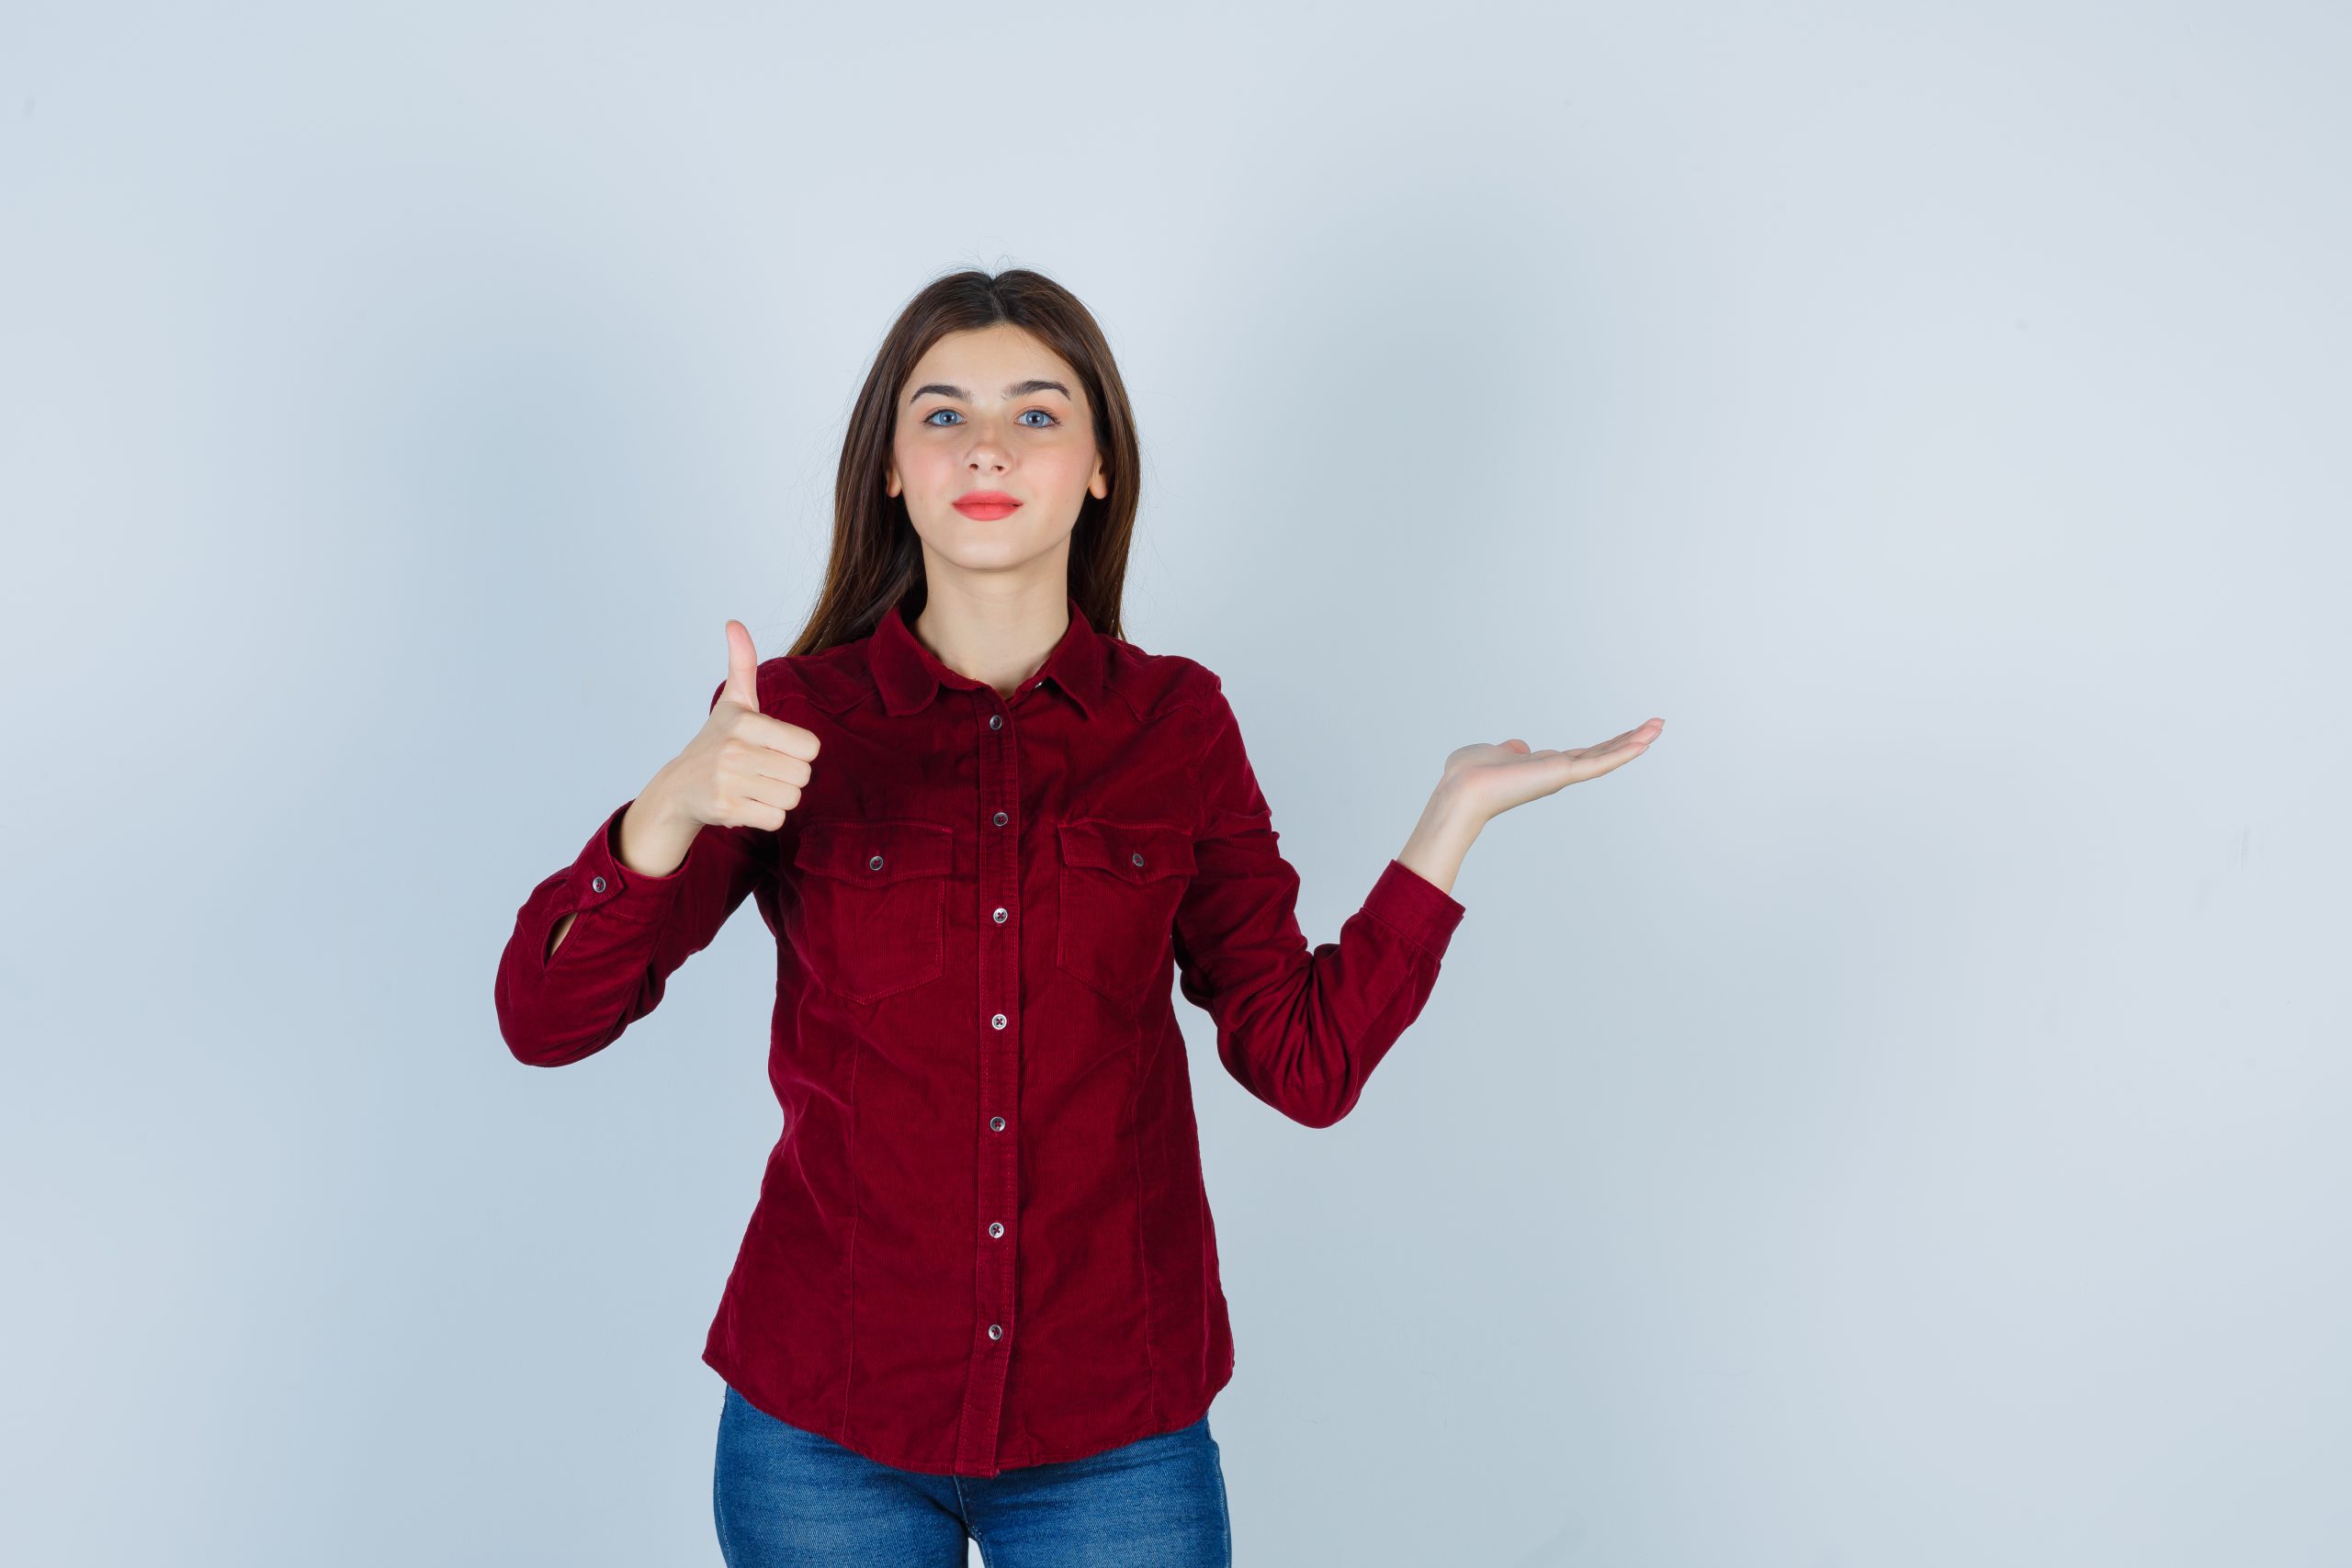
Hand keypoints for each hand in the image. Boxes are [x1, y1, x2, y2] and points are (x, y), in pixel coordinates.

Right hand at [645, 620, 823, 835]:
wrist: (680, 787)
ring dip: (778, 797)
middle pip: (803, 775)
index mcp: (745, 722)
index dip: (798, 751)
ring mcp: (729, 782)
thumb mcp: (733, 702)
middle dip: (789, 777)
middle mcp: (735, 750)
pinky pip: (776, 820)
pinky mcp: (726, 810)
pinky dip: (767, 816)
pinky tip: (747, 804)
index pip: (810, 747)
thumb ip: (742, 663)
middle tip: (763, 770)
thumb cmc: (717, 741)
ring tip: (754, 787)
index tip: (774, 748)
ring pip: (791, 799)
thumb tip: (734, 623)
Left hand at [1439, 717, 1662, 824]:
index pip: (1583, 754)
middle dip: (1629, 740)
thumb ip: (1509, 749)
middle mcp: (1557, 773)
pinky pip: (1599, 763)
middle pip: (1602, 754)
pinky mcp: (1563, 775)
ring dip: (1635, 742)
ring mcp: (1562, 775)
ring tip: (1659, 727)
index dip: (1606, 744)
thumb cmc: (1468, 773)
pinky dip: (1623, 752)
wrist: (1462, 789)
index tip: (1628, 734)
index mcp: (1543, 767)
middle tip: (1656, 725)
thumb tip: (1519, 746)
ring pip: (1607, 757)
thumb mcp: (1493, 753)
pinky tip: (1645, 741)